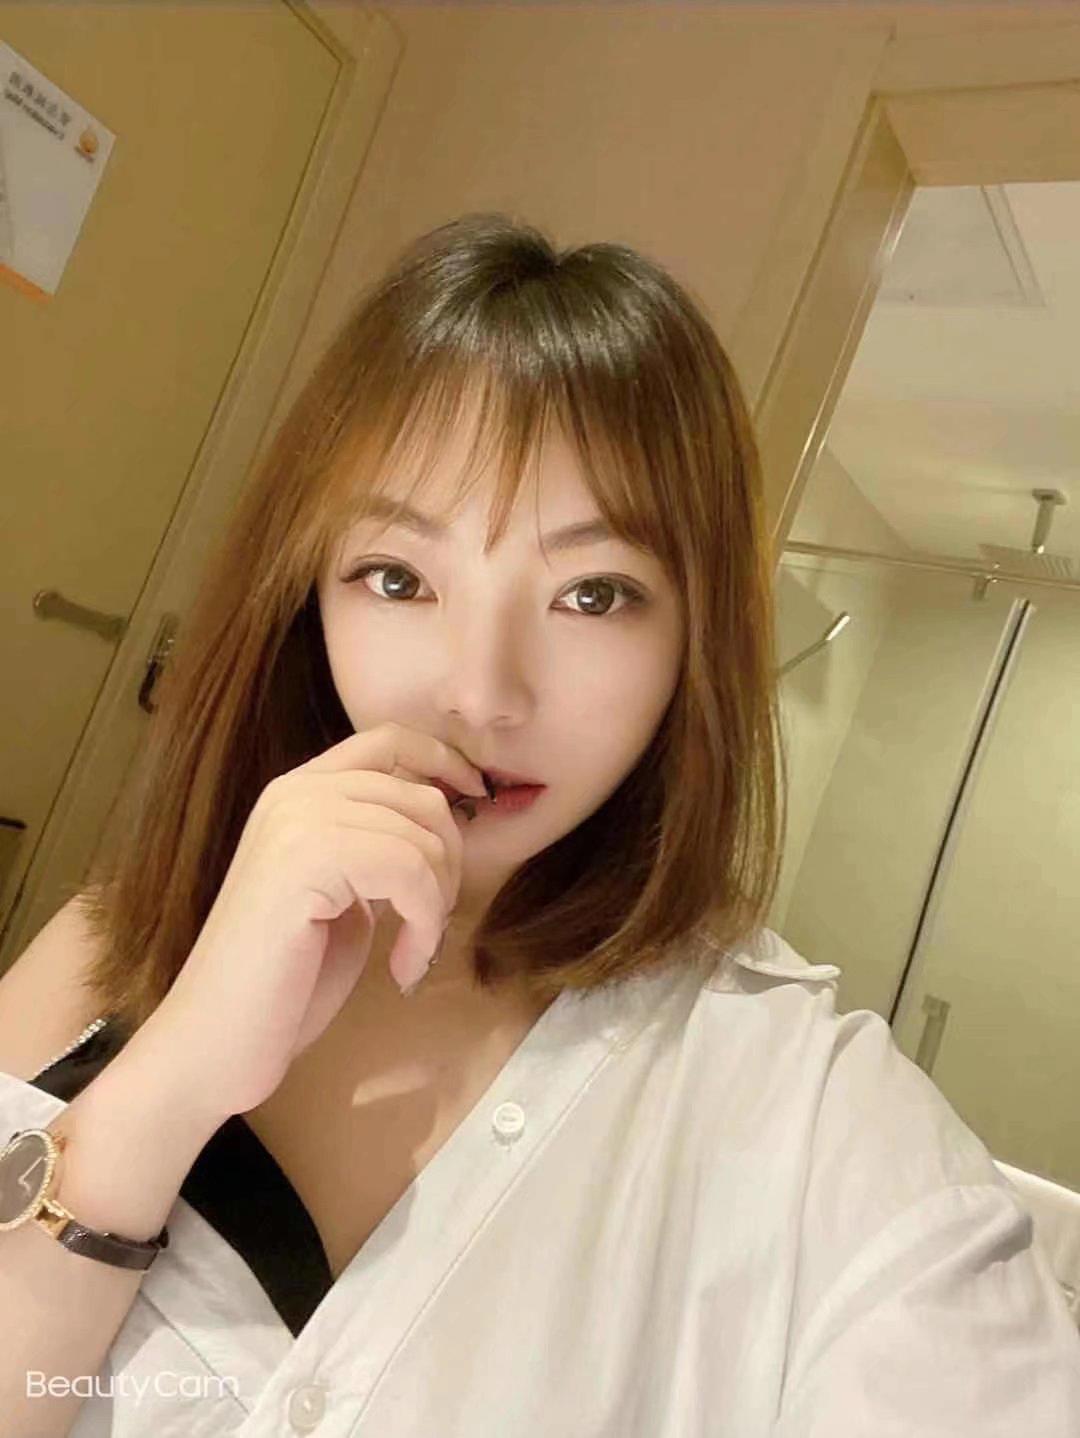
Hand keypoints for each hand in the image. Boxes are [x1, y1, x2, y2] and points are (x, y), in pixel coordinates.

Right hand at [144, 722, 488, 1118]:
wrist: (217, 1039)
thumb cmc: (284, 979)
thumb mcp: (345, 892)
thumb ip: (379, 845)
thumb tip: (449, 819)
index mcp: (297, 792)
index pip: (387, 740)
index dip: (444, 759)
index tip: (478, 799)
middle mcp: (294, 793)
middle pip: (421, 795)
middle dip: (449, 864)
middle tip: (429, 924)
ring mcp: (297, 821)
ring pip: (423, 837)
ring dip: (436, 906)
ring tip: (412, 952)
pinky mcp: (307, 858)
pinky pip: (411, 871)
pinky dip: (424, 925)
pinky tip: (403, 968)